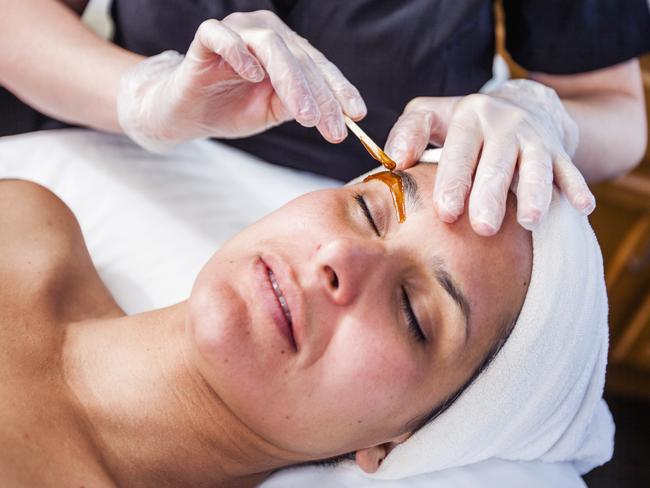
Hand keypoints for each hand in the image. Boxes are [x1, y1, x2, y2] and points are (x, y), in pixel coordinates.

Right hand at [117, 10, 365, 151]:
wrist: (185, 115)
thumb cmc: (232, 109)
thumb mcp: (273, 112)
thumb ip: (299, 105)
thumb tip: (332, 111)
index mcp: (287, 50)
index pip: (318, 67)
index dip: (339, 89)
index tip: (356, 115)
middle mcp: (265, 34)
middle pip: (300, 58)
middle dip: (320, 96)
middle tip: (331, 128)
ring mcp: (235, 32)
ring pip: (270, 46)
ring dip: (292, 81)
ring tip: (305, 115)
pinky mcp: (204, 39)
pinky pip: (220, 36)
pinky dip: (238, 53)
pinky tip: (254, 76)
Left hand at [384, 80, 594, 235]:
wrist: (517, 105)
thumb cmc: (461, 124)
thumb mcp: (429, 114)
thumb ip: (408, 132)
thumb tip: (395, 160)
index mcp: (469, 117)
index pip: (459, 150)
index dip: (453, 180)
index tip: (445, 212)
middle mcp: (504, 124)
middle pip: (497, 163)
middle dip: (490, 195)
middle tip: (482, 228)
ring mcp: (534, 138)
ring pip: (536, 166)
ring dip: (535, 192)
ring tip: (530, 220)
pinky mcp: (557, 150)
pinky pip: (570, 169)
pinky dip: (577, 186)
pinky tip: (583, 207)